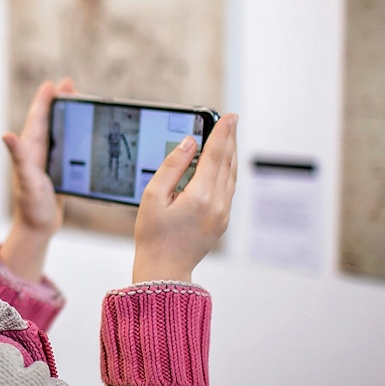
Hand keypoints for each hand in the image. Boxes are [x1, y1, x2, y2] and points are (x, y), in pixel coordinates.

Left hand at [0, 78, 74, 281]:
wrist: (37, 229)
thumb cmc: (31, 207)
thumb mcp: (28, 181)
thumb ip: (19, 158)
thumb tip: (7, 135)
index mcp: (29, 150)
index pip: (37, 119)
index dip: (44, 100)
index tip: (53, 84)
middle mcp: (35, 153)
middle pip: (47, 120)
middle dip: (57, 102)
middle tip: (70, 84)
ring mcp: (45, 161)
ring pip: (56, 132)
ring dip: (66, 117)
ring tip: (77, 102)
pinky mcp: (55, 171)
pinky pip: (64, 147)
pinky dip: (72, 136)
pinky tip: (82, 135)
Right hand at [133, 114, 237, 283]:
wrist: (164, 270)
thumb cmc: (153, 235)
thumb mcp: (153, 196)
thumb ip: (172, 166)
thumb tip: (189, 143)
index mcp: (200, 197)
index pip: (215, 155)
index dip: (222, 133)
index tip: (229, 116)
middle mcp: (217, 205)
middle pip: (227, 163)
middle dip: (229, 139)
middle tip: (231, 120)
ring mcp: (223, 215)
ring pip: (231, 176)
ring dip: (230, 154)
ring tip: (228, 137)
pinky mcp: (222, 221)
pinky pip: (229, 189)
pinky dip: (227, 171)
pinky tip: (222, 164)